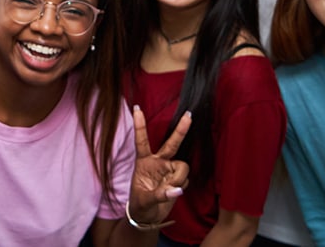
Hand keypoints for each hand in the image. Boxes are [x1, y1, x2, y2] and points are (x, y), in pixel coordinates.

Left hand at [128, 106, 190, 225]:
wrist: (147, 216)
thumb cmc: (140, 204)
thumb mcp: (144, 200)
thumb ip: (160, 194)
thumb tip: (177, 190)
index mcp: (143, 162)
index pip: (141, 141)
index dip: (139, 126)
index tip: (136, 108)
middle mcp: (157, 161)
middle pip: (171, 144)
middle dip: (180, 130)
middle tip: (188, 115)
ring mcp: (168, 169)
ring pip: (182, 166)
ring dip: (178, 178)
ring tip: (169, 190)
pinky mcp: (177, 178)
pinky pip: (185, 178)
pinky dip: (180, 186)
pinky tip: (173, 192)